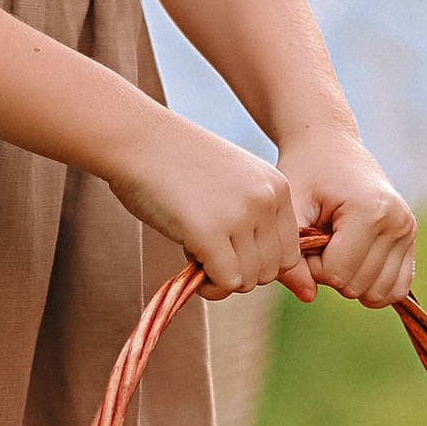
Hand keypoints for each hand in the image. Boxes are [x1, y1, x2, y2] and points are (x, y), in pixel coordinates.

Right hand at [109, 110, 301, 296]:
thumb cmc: (177, 162)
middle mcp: (266, 200)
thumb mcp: (232, 181)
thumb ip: (252, 215)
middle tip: (210, 252)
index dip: (259, 263)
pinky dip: (210, 286)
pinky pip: (225, 282)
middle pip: (271, 271)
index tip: (231, 253)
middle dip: (241, 273)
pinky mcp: (209, 233)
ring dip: (222, 279)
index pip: (289, 252)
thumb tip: (255, 272)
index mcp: (277, 187)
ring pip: (249, 280)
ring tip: (196, 250)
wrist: (137, 139)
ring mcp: (240, 216)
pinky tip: (190, 263)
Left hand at [277, 126, 414, 307]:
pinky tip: (354, 262)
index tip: (305, 237)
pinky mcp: (411, 237)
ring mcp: (408, 230)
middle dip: (328, 272)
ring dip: (348, 279)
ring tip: (336, 246)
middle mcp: (398, 221)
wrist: (330, 145)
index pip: (336, 273)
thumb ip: (293, 255)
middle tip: (319, 239)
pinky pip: (397, 288)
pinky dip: (372, 285)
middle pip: (356, 285)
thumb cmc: (305, 173)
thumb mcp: (291, 208)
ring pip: (377, 293)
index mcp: (370, 211)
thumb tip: (308, 296)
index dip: (310, 264)